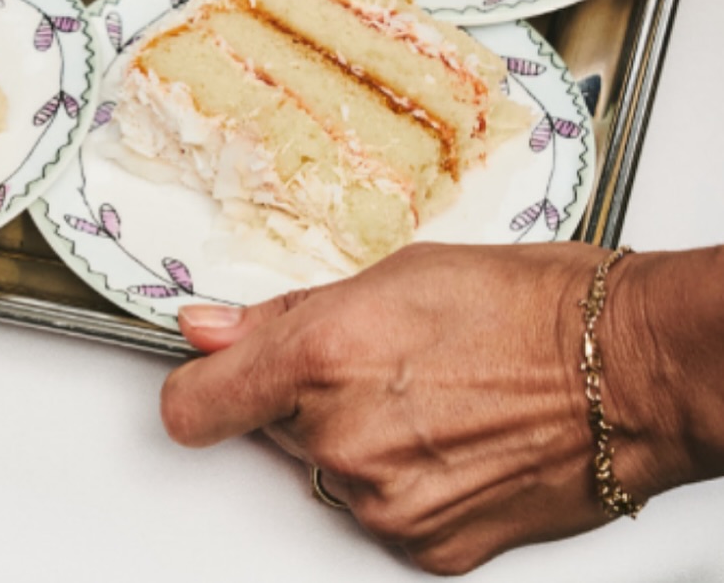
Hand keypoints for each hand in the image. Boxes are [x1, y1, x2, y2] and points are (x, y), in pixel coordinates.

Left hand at [161, 242, 681, 575]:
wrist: (628, 369)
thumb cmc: (524, 304)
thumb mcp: (392, 274)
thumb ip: (284, 314)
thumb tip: (207, 330)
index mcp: (319, 358)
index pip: (193, 407)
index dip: (198, 389)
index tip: (211, 378)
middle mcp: (341, 441)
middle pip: (270, 431)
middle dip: (302, 399)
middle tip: (372, 361)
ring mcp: (385, 503)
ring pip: (328, 469)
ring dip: (356, 438)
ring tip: (428, 394)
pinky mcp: (427, 546)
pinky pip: (380, 510)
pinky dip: (402, 479)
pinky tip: (451, 437)